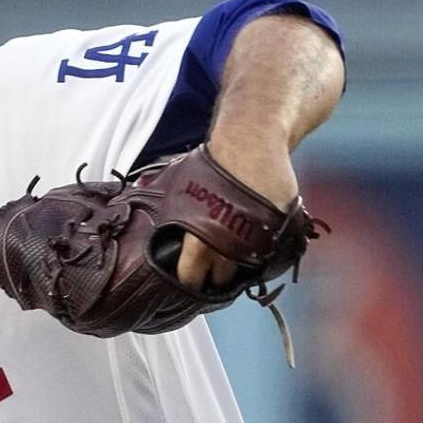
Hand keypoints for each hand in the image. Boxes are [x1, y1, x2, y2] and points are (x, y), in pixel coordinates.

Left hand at [175, 136, 298, 290]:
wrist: (250, 141)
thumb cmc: (210, 163)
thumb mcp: (178, 186)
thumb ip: (170, 213)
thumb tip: (142, 216)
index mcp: (198, 237)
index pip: (190, 277)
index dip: (188, 281)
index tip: (189, 279)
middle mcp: (228, 244)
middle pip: (220, 280)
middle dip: (213, 278)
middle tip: (210, 271)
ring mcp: (257, 241)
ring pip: (246, 271)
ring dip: (237, 268)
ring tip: (230, 258)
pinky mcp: (280, 232)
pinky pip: (269, 255)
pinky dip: (260, 255)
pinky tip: (251, 246)